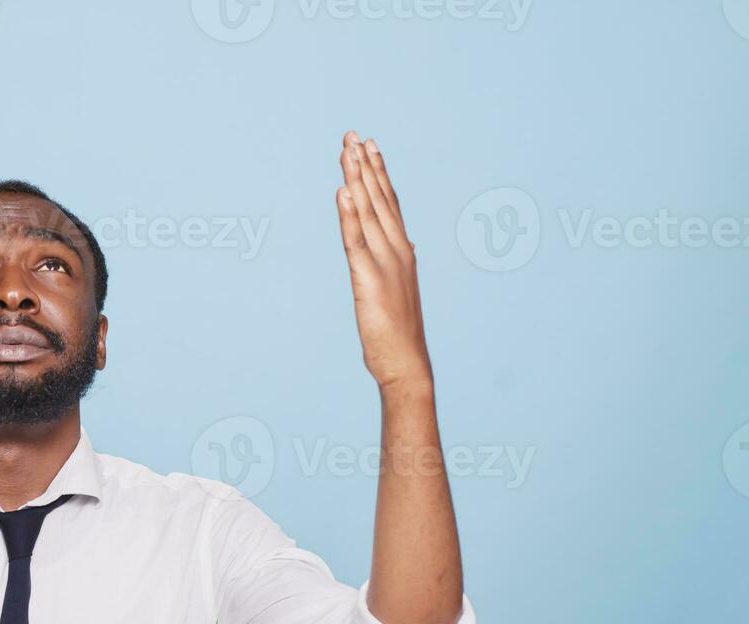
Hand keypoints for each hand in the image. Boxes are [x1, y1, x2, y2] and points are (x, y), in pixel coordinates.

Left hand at [336, 131, 432, 391]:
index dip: (378, 173)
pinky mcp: (369, 279)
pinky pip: (355, 240)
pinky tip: (342, 190)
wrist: (406, 364)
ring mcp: (385, 262)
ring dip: (356, 179)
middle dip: (365, 165)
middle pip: (379, 199)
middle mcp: (397, 249)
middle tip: (353, 135)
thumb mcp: (394, 291)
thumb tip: (399, 249)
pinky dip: (348, 214)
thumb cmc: (398, 334)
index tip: (369, 146)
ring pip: (367, 212)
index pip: (390, 203)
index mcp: (402, 251)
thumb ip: (393, 265)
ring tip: (347, 150)